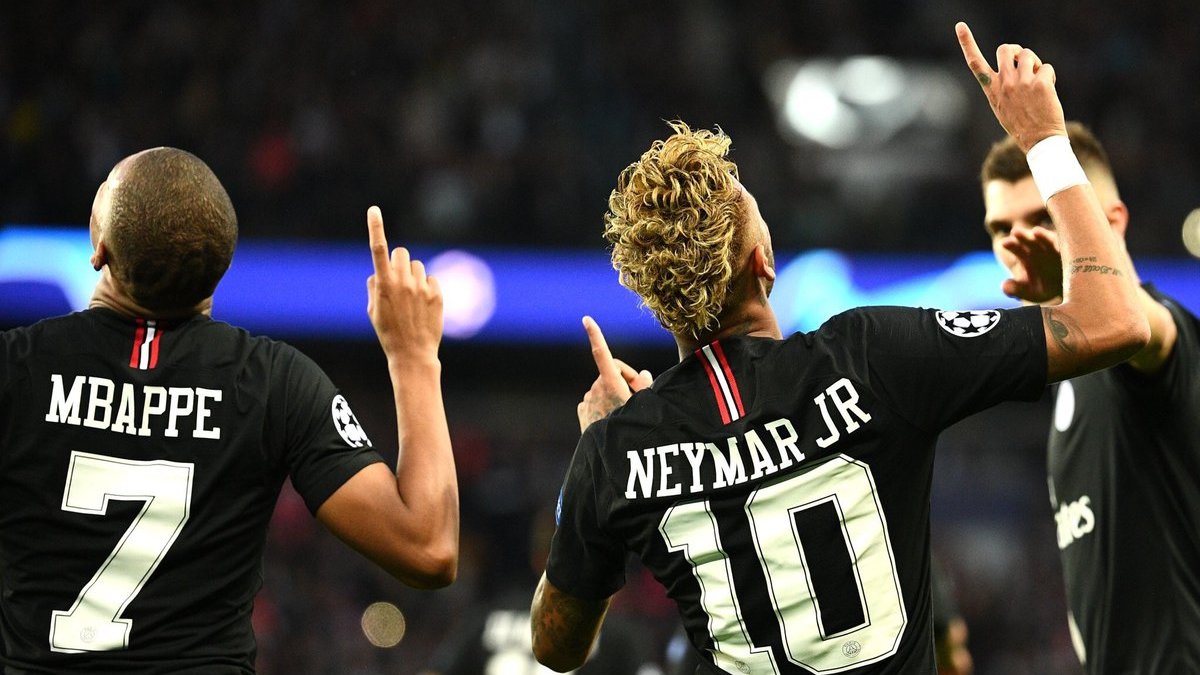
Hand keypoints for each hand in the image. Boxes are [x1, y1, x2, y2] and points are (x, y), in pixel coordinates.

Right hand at [366, 206, 443, 361]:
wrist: (412, 354)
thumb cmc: (388, 332)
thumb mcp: (373, 310)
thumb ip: (374, 286)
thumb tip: (378, 272)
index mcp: (384, 284)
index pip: (378, 249)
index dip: (375, 227)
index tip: (374, 209)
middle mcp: (403, 282)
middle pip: (401, 252)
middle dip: (397, 262)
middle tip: (397, 280)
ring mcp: (422, 287)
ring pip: (416, 266)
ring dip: (412, 276)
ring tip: (410, 298)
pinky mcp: (437, 294)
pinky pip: (431, 279)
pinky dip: (426, 288)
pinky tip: (423, 305)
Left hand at [576, 316, 652, 432]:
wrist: (612, 457)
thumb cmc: (634, 428)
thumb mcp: (647, 403)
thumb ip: (645, 384)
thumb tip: (644, 375)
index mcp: (610, 383)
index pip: (602, 353)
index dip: (595, 335)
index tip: (586, 319)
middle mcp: (595, 388)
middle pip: (614, 372)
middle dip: (626, 379)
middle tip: (639, 396)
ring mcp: (587, 400)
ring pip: (605, 387)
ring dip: (615, 394)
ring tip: (626, 413)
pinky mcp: (582, 410)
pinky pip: (595, 400)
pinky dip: (604, 404)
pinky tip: (612, 418)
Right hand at [956, 22, 1065, 151]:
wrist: (1039, 141)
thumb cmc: (1022, 125)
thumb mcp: (1002, 106)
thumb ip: (1003, 85)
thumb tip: (1014, 63)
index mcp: (991, 90)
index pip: (975, 63)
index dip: (967, 43)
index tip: (960, 26)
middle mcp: (1004, 84)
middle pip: (1006, 49)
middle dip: (1016, 51)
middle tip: (1025, 64)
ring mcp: (1022, 83)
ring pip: (1027, 54)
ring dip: (1035, 63)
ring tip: (1037, 80)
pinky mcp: (1040, 84)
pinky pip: (1046, 67)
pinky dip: (1050, 76)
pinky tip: (1049, 91)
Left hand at [1000, 226, 1063, 302]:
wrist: (1067, 291)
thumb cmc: (1044, 288)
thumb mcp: (1029, 291)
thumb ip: (1016, 289)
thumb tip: (1004, 286)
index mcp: (1027, 257)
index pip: (1017, 248)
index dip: (1011, 245)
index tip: (1004, 242)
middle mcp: (1041, 250)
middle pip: (1030, 241)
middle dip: (1023, 237)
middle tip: (1015, 231)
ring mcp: (1057, 250)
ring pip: (1049, 240)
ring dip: (1043, 236)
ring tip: (1036, 231)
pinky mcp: (1073, 253)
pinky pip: (1070, 248)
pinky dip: (1065, 246)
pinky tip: (1060, 245)